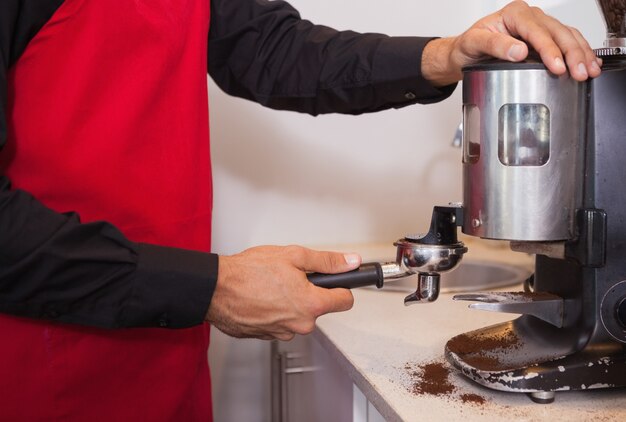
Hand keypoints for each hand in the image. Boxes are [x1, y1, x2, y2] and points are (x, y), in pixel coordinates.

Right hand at [206, 245, 358, 340]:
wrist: (215, 289)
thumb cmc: (248, 272)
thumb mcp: (293, 256)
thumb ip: (327, 261)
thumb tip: (350, 262)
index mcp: (311, 304)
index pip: (345, 301)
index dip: (342, 287)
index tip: (334, 281)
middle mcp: (300, 325)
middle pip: (318, 308)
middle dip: (309, 292)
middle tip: (290, 277)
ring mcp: (283, 333)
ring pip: (298, 316)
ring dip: (290, 302)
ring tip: (271, 287)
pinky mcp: (267, 336)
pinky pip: (280, 322)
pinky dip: (274, 311)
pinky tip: (261, 298)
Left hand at [422, 0, 600, 85]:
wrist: (464, 51)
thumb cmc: (468, 46)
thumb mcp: (473, 43)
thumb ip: (495, 46)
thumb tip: (519, 51)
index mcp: (513, 14)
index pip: (537, 31)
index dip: (550, 50)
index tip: (557, 67)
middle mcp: (529, 16)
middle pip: (558, 32)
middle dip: (572, 54)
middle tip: (578, 73)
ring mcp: (539, 26)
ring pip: (567, 35)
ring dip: (581, 53)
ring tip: (589, 71)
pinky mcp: (544, 37)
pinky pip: (567, 40)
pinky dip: (580, 52)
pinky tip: (588, 63)